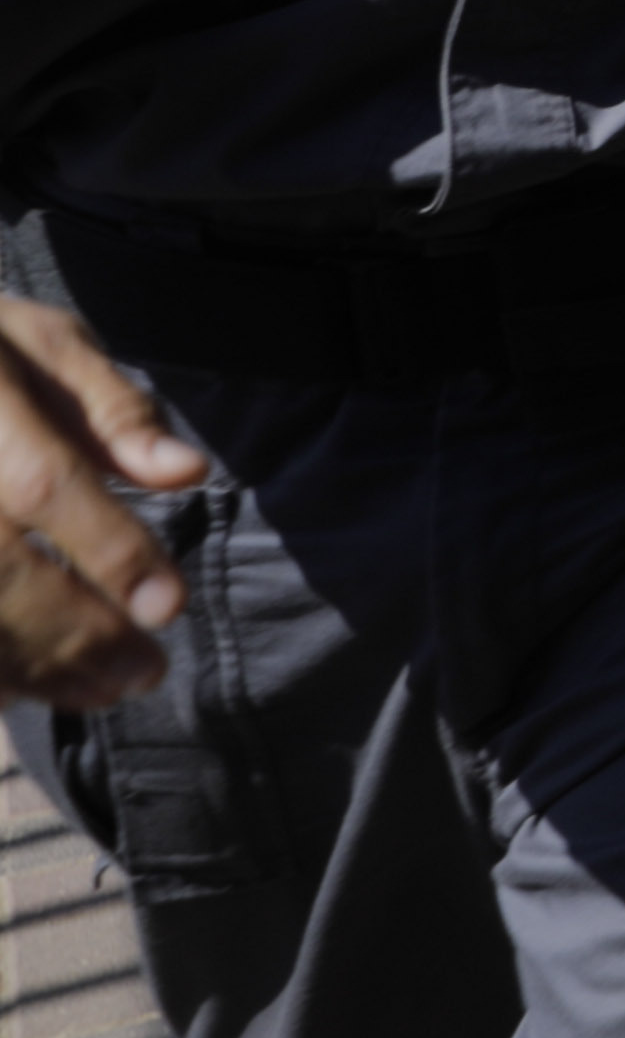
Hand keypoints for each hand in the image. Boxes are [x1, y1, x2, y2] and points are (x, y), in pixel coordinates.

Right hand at [0, 302, 205, 708]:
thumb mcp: (48, 345)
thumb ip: (115, 411)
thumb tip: (188, 472)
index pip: (44, 485)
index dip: (108, 551)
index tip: (168, 609)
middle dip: (75, 632)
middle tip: (145, 672)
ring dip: (28, 666)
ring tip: (102, 691)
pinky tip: (23, 691)